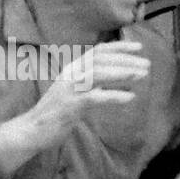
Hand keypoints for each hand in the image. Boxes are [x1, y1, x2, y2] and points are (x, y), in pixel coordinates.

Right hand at [0, 40, 148, 170]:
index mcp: (72, 69)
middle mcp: (70, 74)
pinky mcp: (69, 106)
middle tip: (147, 65)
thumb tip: (118, 80)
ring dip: (122, 73)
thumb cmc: (56, 113)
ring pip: (98, 74)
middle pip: (101, 60)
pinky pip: (95, 97)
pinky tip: (130, 97)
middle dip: (126, 60)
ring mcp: (68, 89)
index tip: (139, 48)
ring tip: (142, 75)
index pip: (98, 52)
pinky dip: (114, 95)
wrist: (31, 130)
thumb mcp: (75, 93)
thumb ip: (92, 85)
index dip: (119, 48)